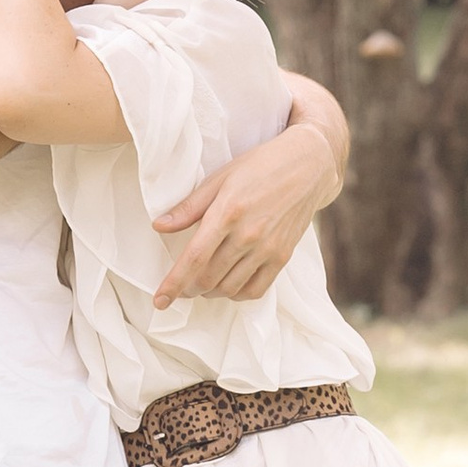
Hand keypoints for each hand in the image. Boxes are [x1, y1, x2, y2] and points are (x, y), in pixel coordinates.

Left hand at [151, 119, 334, 305]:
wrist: (308, 166)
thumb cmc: (260, 167)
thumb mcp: (219, 178)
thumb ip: (189, 207)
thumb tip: (159, 226)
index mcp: (227, 212)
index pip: (194, 258)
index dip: (174, 283)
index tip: (159, 300)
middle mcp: (248, 235)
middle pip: (209, 277)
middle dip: (188, 289)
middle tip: (179, 288)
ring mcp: (268, 248)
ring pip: (230, 287)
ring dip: (209, 293)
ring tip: (200, 285)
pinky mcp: (282, 256)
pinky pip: (256, 289)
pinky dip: (236, 294)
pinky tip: (227, 286)